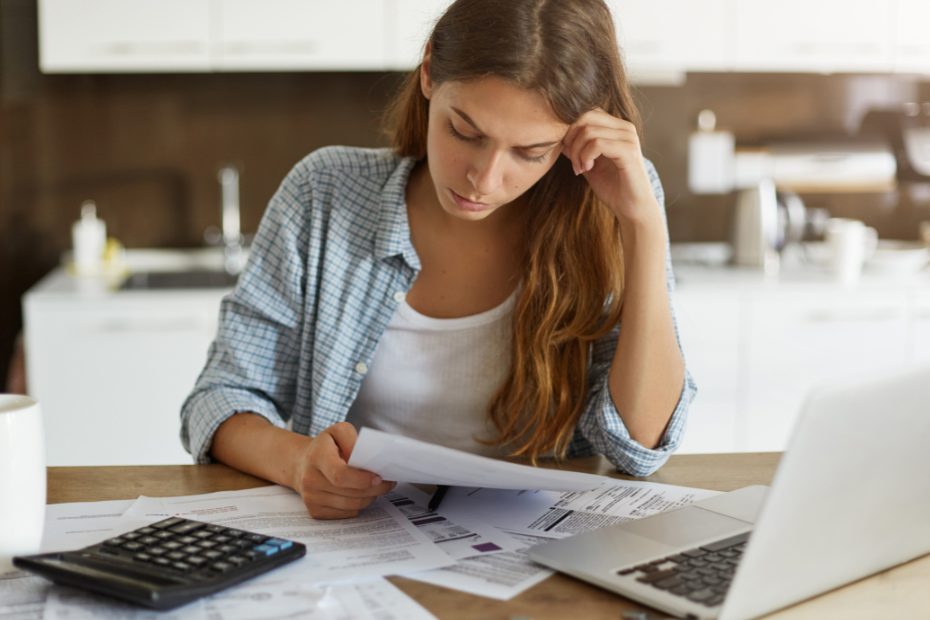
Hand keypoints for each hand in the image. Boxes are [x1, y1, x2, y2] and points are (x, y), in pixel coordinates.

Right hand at [293, 422, 394, 518]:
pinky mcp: (315, 512)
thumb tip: (365, 458)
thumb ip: (353, 440)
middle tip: (387, 482)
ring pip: (352, 506)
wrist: (302, 463)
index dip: (362, 479)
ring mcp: (311, 499)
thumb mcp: (338, 431)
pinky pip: (347, 514)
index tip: (379, 477)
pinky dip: (358, 505)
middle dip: (374, 489)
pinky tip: (360, 494)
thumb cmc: (326, 446)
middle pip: (350, 493)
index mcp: (316, 457)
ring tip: (375, 486)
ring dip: (369, 497)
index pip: (340, 475)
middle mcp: (310, 480)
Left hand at [561, 108, 659, 223]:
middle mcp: (625, 127)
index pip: (587, 112)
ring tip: (580, 168)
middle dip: (571, 139)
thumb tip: (558, 136)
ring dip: (577, 152)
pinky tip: (587, 169)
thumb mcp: (588, 164)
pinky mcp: (628, 151)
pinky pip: (597, 143)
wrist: (631, 208)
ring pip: (588, 131)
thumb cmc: (612, 187)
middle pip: (585, 117)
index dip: (570, 130)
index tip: (568, 153)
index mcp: (617, 127)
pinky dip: (586, 156)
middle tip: (572, 161)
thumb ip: (576, 148)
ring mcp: (628, 138)